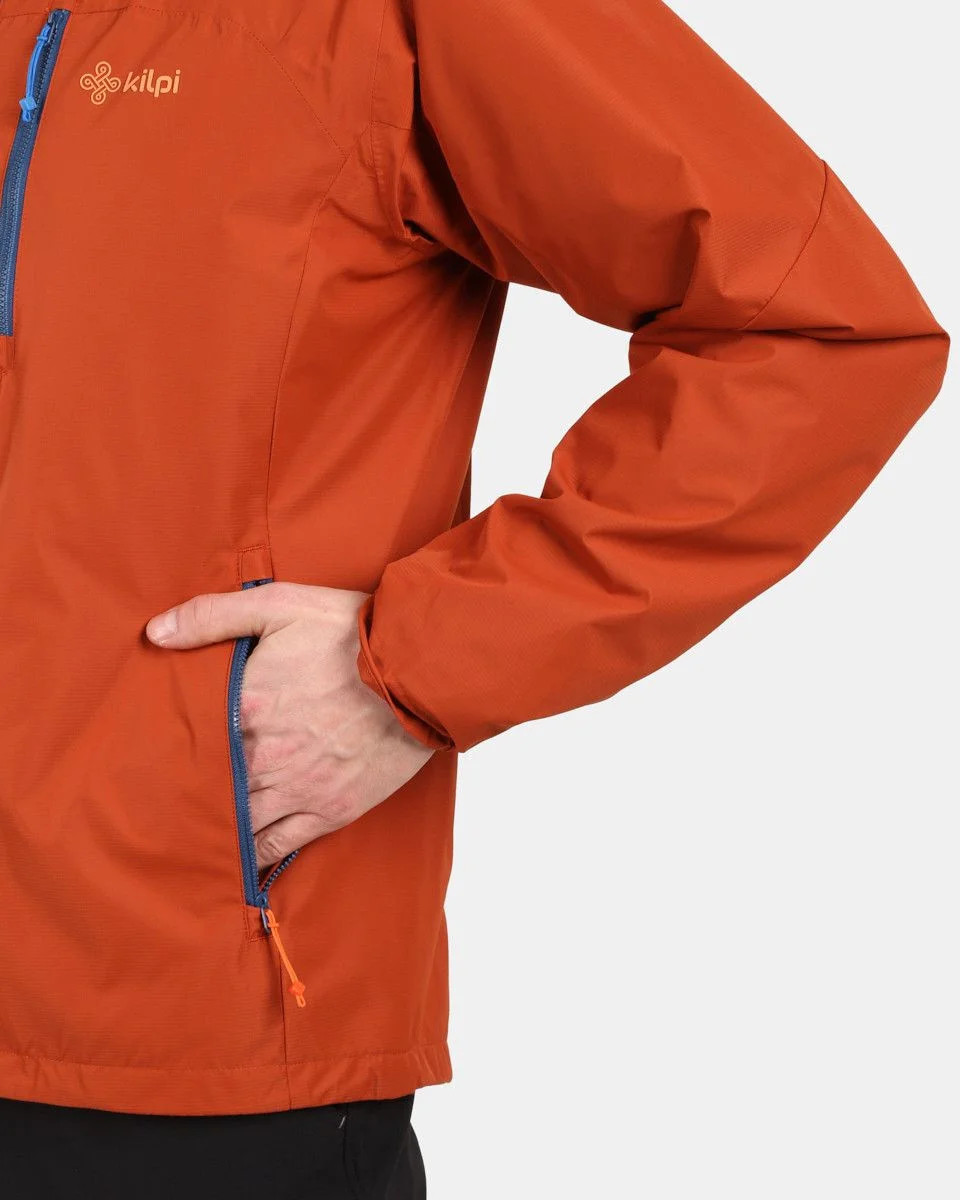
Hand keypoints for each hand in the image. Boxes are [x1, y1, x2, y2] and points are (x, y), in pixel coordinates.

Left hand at [145, 583, 434, 868]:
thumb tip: (156, 632)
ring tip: (192, 835)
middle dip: (187, 795)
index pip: (189, 741)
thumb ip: (214, 616)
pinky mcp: (331, 809)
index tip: (150, 757)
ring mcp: (297, 788)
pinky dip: (254, 856)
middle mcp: (264, 756)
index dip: (169, 751)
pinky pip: (280, 844)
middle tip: (158, 806)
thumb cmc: (353, 633)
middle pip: (209, 787)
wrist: (420, 670)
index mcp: (246, 706)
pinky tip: (238, 861)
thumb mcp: (281, 604)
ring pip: (239, 822)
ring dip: (217, 827)